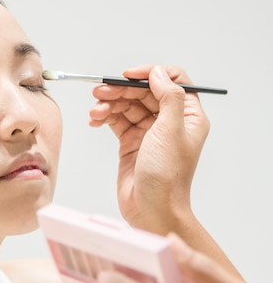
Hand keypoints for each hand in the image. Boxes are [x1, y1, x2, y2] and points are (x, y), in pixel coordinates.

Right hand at [89, 65, 209, 231]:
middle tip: (101, 91)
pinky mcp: (130, 143)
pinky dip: (104, 117)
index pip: (172, 81)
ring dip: (110, 103)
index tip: (129, 75)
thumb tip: (158, 73)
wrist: (151, 209)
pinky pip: (116, 121)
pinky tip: (95, 120)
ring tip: (96, 110)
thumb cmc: (167, 176)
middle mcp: (169, 121)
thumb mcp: (171, 131)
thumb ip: (168, 97)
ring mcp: (148, 132)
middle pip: (144, 92)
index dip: (150, 73)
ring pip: (127, 105)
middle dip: (122, 89)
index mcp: (188, 116)